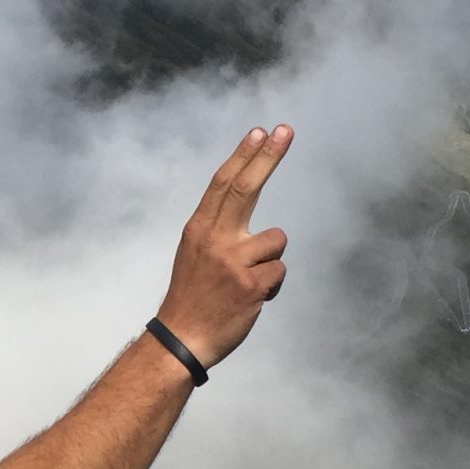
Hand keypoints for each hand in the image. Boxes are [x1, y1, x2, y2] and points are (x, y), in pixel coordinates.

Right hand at [156, 124, 293, 369]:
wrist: (182, 339)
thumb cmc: (193, 296)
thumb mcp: (194, 253)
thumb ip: (218, 228)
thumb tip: (244, 205)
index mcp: (198, 230)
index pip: (223, 183)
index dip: (244, 155)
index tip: (260, 131)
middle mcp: (214, 240)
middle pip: (247, 188)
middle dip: (269, 156)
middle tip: (286, 129)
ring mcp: (233, 262)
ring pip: (276, 239)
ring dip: (269, 259)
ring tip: (246, 281)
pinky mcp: (252, 285)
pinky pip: (279, 270)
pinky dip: (272, 284)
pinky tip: (250, 298)